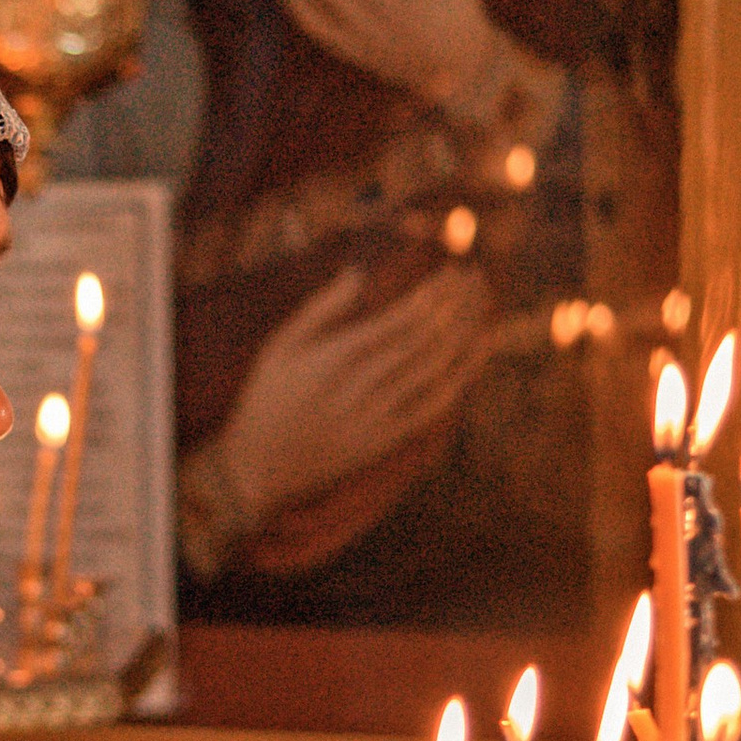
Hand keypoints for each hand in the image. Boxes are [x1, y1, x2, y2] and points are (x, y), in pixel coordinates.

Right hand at [201, 257, 494, 553]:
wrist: (259, 469)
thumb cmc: (266, 399)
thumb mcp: (279, 347)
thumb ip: (319, 309)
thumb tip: (358, 273)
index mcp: (332, 359)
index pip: (399, 321)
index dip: (433, 294)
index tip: (451, 271)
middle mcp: (359, 388)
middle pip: (424, 340)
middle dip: (456, 305)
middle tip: (476, 277)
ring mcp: (376, 417)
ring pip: (435, 369)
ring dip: (465, 332)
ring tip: (482, 302)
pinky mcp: (385, 440)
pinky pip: (434, 404)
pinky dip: (462, 373)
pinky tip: (480, 347)